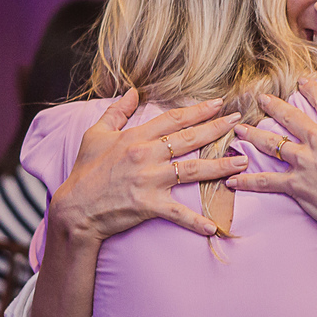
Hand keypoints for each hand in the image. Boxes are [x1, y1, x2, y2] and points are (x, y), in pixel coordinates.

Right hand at [50, 89, 250, 242]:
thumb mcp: (95, 135)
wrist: (73, 209)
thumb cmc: (85, 171)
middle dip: (217, 129)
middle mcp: (145, 156)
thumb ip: (116, 112)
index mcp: (135, 137)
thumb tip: (132, 91)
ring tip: (242, 162)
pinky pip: (177, 213)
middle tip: (239, 121)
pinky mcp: (148, 205)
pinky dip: (195, 221)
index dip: (198, 110)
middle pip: (189, 139)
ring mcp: (149, 180)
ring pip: (193, 170)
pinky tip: (214, 226)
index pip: (173, 119)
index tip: (219, 103)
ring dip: (221, 166)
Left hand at [228, 80, 316, 249]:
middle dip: (274, 106)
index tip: (302, 82)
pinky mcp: (295, 185)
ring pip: (272, 144)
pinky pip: (266, 181)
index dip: (312, 88)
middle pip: (290, 117)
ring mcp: (303, 163)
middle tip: (261, 98)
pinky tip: (233, 179)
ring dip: (253, 135)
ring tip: (239, 129)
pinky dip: (248, 181)